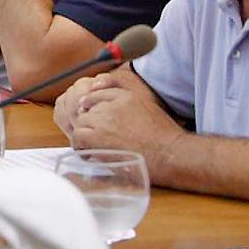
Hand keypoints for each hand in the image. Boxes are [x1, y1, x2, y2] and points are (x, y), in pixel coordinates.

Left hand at [57, 70, 183, 174]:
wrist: (170, 154)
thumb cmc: (165, 139)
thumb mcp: (149, 111)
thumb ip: (129, 108)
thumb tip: (112, 116)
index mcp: (126, 97)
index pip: (98, 94)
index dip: (93, 108)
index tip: (93, 118)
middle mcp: (113, 104)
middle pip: (88, 110)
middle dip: (90, 123)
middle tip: (95, 137)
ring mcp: (104, 119)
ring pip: (81, 123)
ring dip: (84, 134)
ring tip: (91, 147)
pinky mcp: (98, 136)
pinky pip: (78, 137)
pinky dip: (80, 146)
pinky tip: (88, 153)